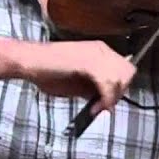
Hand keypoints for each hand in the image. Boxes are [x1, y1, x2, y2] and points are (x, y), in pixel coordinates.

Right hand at [16, 40, 135, 115]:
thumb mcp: (77, 83)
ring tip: (96, 109)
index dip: (119, 89)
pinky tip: (94, 108)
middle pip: (129, 72)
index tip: (105, 103)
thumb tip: (107, 103)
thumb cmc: (48, 72)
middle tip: (102, 106)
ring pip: (121, 78)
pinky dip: (105, 99)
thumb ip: (94, 89)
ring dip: (111, 98)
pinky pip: (108, 84)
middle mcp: (101, 49)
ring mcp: (96, 54)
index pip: (125, 69)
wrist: (29, 62)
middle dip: (119, 93)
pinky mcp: (88, 62)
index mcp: (100, 50)